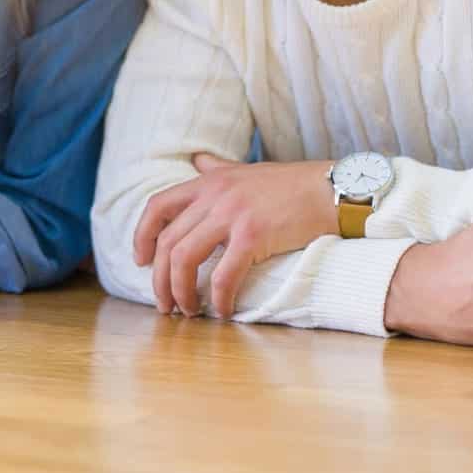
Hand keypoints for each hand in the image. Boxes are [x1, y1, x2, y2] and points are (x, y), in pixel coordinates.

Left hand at [134, 152, 335, 318]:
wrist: (331, 189)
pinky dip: (219, 298)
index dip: (142, 236)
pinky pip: (223, 275)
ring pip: (184, 259)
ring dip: (181, 292)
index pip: (158, 206)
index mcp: (209, 181)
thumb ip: (217, 168)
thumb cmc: (291, 184)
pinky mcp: (253, 235)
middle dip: (160, 279)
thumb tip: (197, 160)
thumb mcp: (245, 170)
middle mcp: (214, 195)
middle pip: (168, 241)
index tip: (142, 261)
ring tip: (189, 311)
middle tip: (165, 303)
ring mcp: (232, 214)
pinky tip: (223, 311)